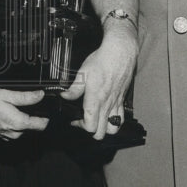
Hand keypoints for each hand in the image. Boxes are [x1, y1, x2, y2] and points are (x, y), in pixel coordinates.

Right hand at [0, 85, 48, 139]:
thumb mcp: (5, 94)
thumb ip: (25, 97)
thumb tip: (40, 95)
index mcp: (17, 122)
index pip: (41, 125)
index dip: (47, 117)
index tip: (49, 110)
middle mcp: (12, 132)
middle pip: (31, 127)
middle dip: (32, 116)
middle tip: (28, 102)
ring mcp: (4, 135)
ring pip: (20, 129)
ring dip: (20, 120)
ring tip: (12, 106)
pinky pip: (10, 130)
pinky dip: (10, 122)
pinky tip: (2, 112)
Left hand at [60, 22, 135, 138]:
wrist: (120, 52)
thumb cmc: (102, 60)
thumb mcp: (83, 72)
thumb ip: (74, 89)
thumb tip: (64, 96)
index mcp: (96, 100)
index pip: (90, 127)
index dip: (80, 126)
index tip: (74, 120)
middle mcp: (107, 105)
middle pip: (101, 133)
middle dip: (91, 132)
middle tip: (84, 121)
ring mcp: (116, 104)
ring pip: (113, 129)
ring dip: (104, 129)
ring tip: (96, 121)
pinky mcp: (122, 100)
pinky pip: (121, 118)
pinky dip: (114, 122)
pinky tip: (107, 115)